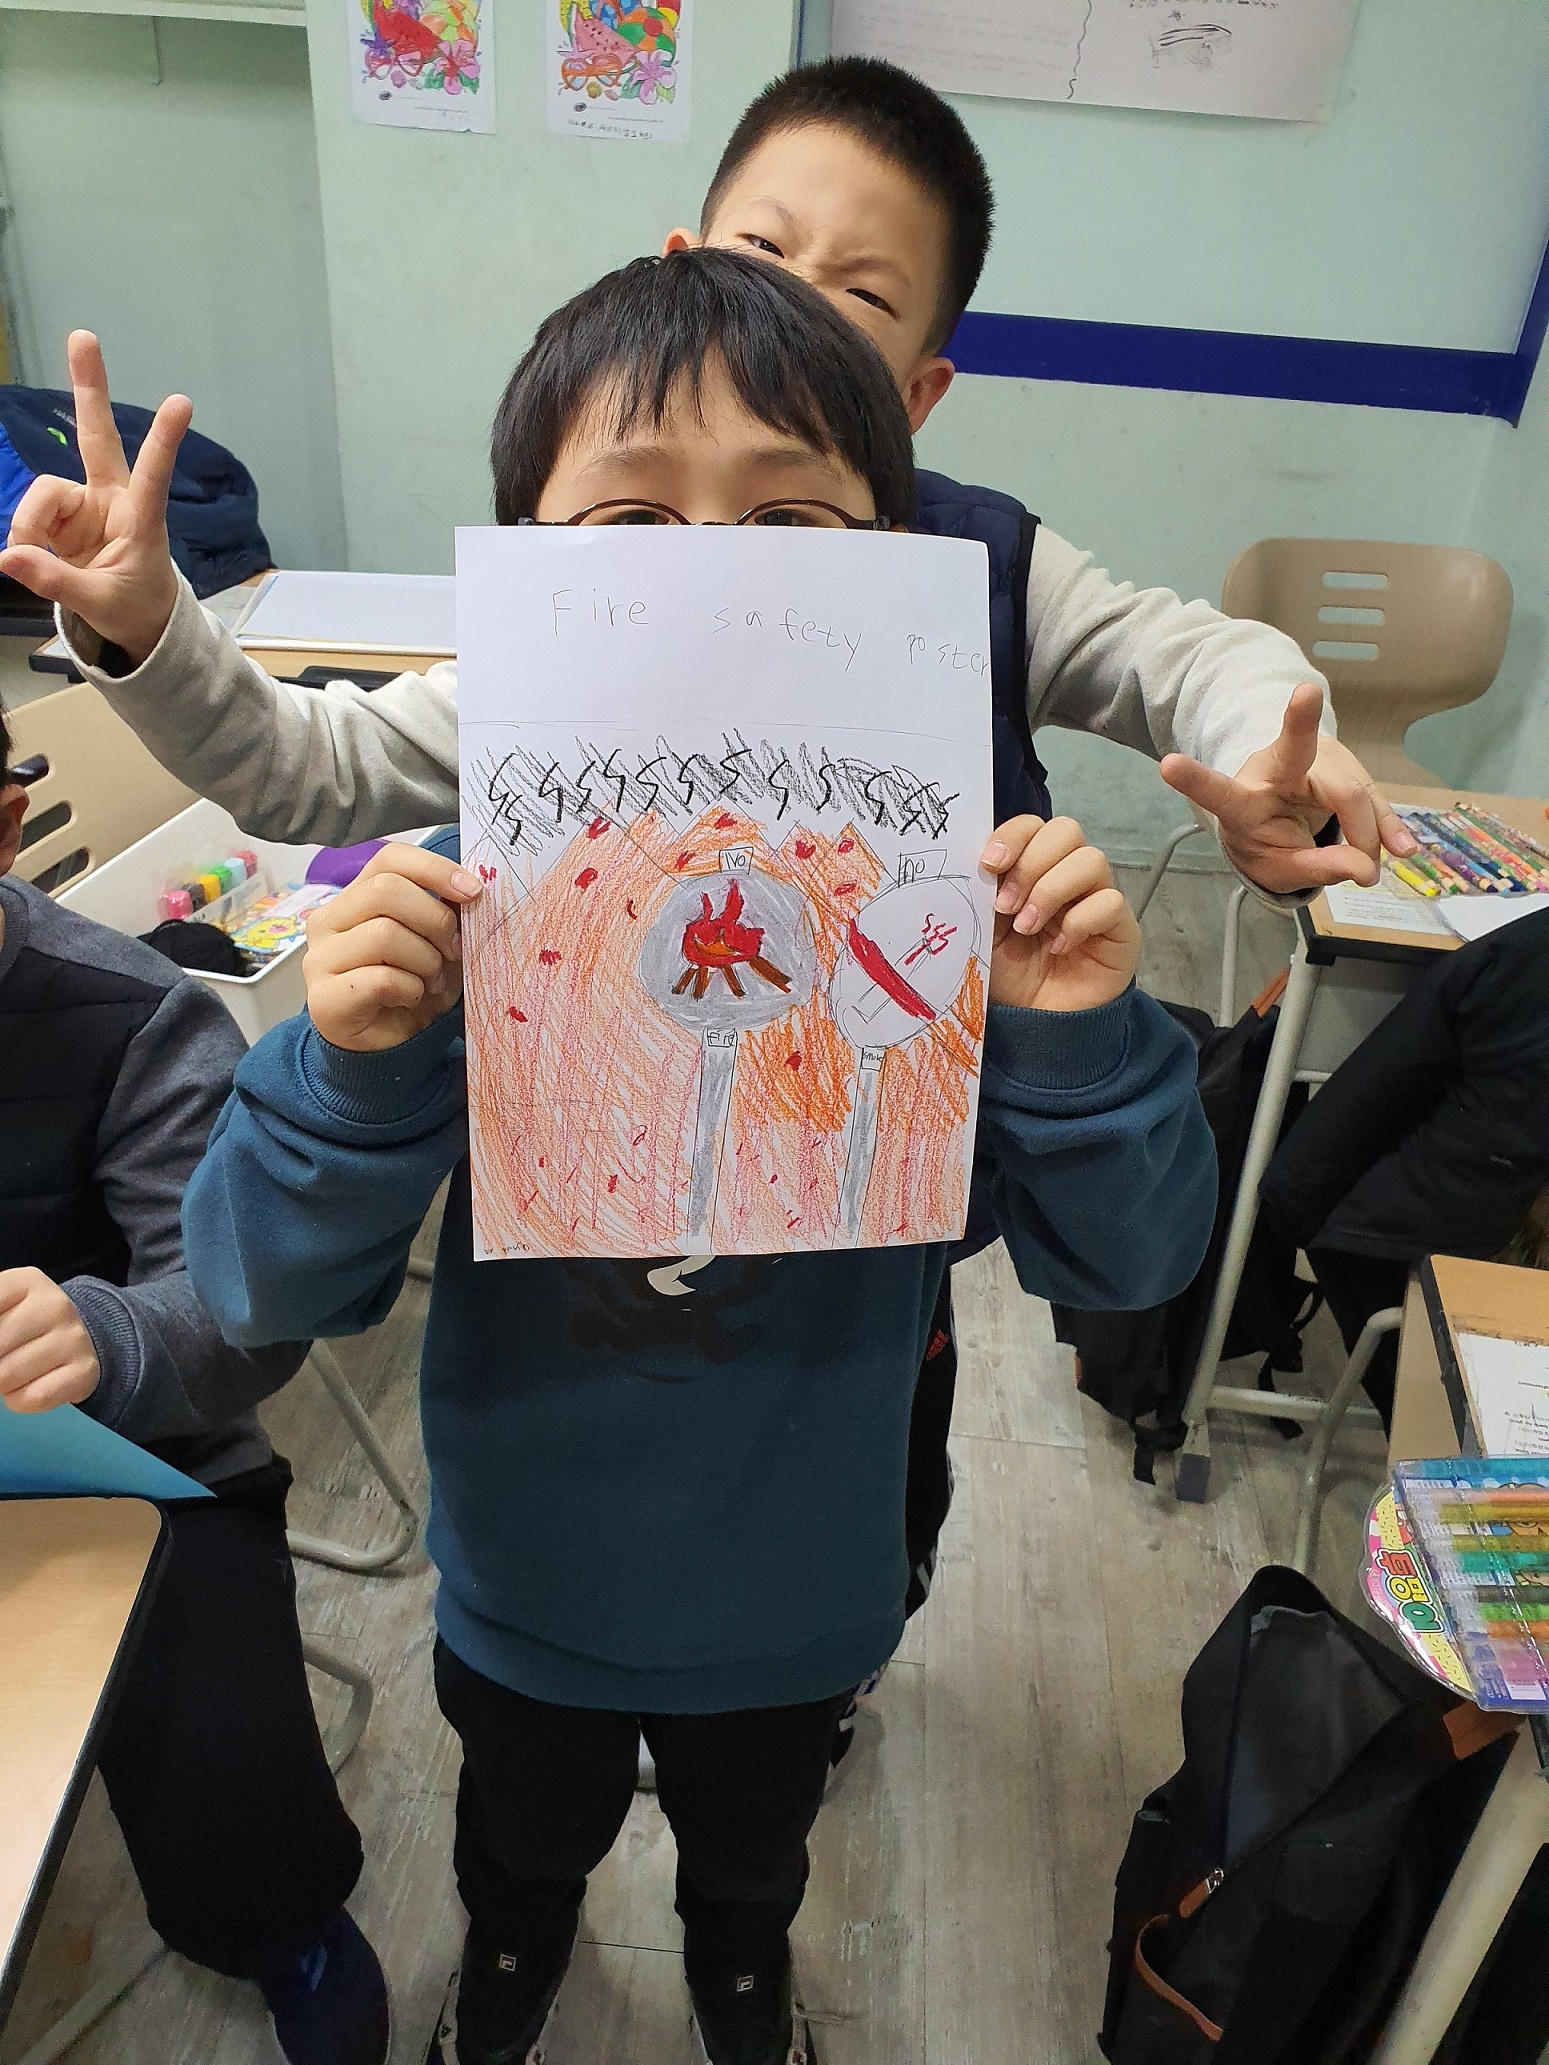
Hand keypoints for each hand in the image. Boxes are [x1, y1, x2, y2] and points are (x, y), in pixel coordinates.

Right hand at [0, 330, 188, 667]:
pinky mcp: (62, 514)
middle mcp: (113, 500)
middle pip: (97, 436)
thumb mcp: (100, 603)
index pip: (153, 476)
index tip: (182, 402)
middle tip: (83, 336)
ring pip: (43, 493)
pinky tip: (29, 557)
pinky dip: (24, 538)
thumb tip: (8, 556)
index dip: (163, 441)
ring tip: (29, 560)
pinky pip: (30, 515)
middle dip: (89, 387)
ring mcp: (84, 503)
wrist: (135, 620)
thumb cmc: (135, 608)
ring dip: (30, 526)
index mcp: (142, 520)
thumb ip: (55, 581)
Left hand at [0, 1269, 100, 1412]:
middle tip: (2, 1356)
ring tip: (13, 1370)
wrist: (75, 1339)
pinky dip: (19, 1400)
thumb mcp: (1, 1308)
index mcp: (27, 1281)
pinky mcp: (84, 1370)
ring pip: (7, 1377)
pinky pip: (32, 1398)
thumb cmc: (23, 1323)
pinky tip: (29, 1385)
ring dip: (1, 1383)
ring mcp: (73, 1338)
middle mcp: (56, 1305)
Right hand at [304, 845, 482, 1051]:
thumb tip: (468, 888)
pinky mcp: (324, 999)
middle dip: (435, 920)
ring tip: (432, 981)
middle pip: (386, 891)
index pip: (390, 858)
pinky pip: (381, 979)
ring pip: (384, 934)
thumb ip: (444, 910)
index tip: (473, 892)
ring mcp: (319, 959)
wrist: (389, 1048)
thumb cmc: (413, 987)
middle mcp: (328, 921)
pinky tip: (411, 999)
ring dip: (426, 961)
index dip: (435, 869)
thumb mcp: (437, 942)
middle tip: (454, 952)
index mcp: (355, 897)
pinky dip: (411, 989)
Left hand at [983, 815, 1139, 1012]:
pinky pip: (1110, 902)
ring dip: (1051, 891)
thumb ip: (984, 889)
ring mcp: (1098, 898)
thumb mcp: (983, 926)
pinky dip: (1079, 922)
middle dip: (1030, 864)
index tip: (988, 864)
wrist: (1032, 1020)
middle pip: (1066, 831)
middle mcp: (1069, 874)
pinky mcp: (1121, 927)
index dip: (1013, 836)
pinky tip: (1060, 947)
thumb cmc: (1009, 971)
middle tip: (1005, 906)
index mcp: (1034, 866)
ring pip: (1091, 860)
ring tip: (1027, 928)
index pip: (1034, 825)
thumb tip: (980, 858)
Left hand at [1159, 682, 1416, 893]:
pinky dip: (1389, 829)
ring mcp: (1317, 762)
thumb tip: (1365, 869)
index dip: (1195, 781)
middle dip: (1308, 733)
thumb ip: (1316, 870)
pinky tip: (1405, 849)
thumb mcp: (1280, 869)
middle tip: (1314, 714)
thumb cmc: (1267, 842)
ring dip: (1368, 835)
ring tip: (1369, 873)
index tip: (1168, 765)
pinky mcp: (1349, 771)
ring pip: (1351, 791)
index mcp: (1242, 799)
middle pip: (1299, 755)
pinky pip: (1374, 800)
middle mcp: (1276, 768)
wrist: (1281, 818)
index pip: (1219, 792)